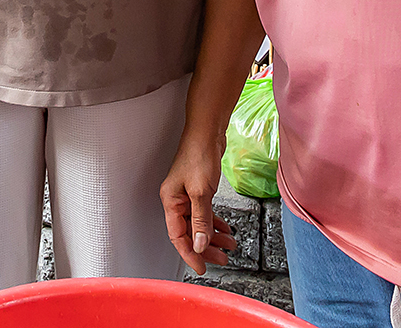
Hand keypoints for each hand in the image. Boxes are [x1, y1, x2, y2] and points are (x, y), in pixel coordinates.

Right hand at [159, 127, 237, 273]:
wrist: (207, 132)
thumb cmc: (199, 155)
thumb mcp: (201, 192)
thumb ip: (201, 220)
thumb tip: (199, 245)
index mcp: (170, 201)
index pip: (178, 236)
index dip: (189, 254)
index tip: (202, 267)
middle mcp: (176, 200)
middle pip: (189, 232)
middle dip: (205, 248)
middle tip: (222, 260)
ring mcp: (187, 195)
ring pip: (199, 224)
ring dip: (214, 236)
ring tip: (230, 246)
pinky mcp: (198, 190)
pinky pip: (205, 213)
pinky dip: (215, 222)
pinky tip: (226, 229)